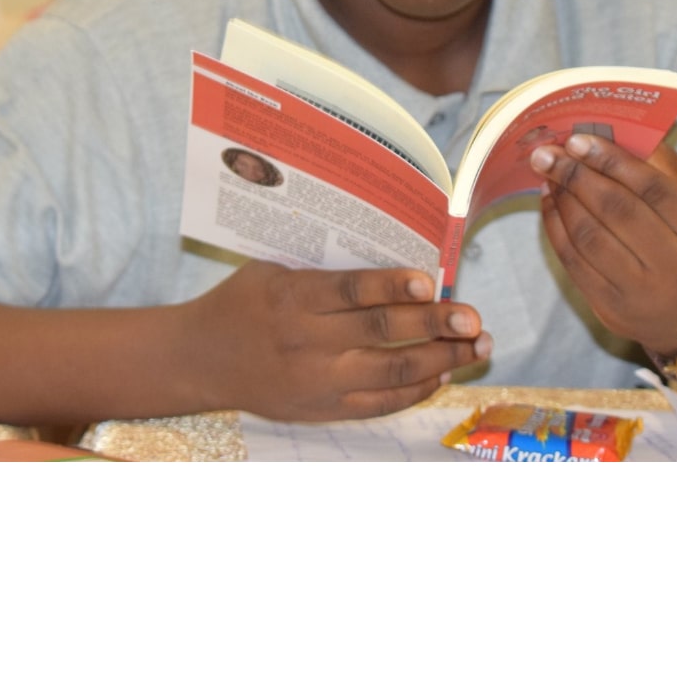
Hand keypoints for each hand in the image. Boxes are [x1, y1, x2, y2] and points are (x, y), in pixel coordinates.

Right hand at [183, 261, 491, 420]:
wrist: (200, 360)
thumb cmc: (242, 303)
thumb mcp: (273, 271)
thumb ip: (325, 273)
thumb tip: (393, 267)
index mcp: (292, 299)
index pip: (351, 292)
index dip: (393, 286)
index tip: (431, 282)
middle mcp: (306, 343)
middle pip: (381, 333)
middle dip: (434, 325)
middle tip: (473, 317)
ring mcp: (317, 382)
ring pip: (390, 372)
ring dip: (440, 359)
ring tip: (476, 345)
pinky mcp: (323, 410)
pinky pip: (380, 403)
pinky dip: (416, 389)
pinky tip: (444, 373)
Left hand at [531, 135, 676, 354]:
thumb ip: (667, 167)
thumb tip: (620, 131)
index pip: (654, 189)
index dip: (612, 160)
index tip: (578, 139)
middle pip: (617, 211)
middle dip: (577, 175)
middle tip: (549, 152)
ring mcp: (643, 294)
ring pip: (590, 236)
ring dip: (563, 198)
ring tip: (548, 172)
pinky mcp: (612, 309)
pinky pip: (574, 261)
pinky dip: (556, 226)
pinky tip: (551, 202)